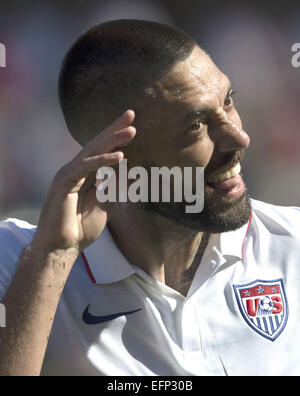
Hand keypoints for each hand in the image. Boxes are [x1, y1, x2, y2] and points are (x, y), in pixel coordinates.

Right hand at [34, 110, 135, 255]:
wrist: (63, 247)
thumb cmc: (81, 228)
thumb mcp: (106, 206)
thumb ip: (115, 190)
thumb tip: (131, 175)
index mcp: (86, 175)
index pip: (102, 151)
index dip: (116, 137)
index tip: (132, 124)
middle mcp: (76, 170)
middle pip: (97, 144)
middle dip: (114, 129)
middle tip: (131, 114)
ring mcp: (69, 175)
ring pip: (92, 152)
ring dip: (112, 141)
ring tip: (131, 131)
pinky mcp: (64, 183)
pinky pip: (85, 167)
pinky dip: (102, 161)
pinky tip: (120, 156)